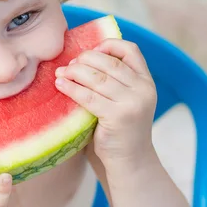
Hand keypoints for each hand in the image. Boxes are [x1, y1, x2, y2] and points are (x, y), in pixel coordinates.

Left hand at [55, 39, 156, 161]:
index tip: (91, 51)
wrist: (130, 161)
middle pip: (109, 62)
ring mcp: (132, 103)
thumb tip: (80, 58)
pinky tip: (60, 85)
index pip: (131, 50)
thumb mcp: (125, 100)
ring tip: (60, 73)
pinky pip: (88, 96)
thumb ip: (114, 80)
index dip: (108, 45)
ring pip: (97, 77)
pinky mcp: (118, 117)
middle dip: (85, 59)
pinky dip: (71, 88)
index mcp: (146, 81)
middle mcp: (143, 89)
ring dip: (74, 72)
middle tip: (69, 64)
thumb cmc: (120, 129)